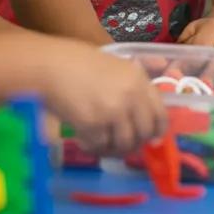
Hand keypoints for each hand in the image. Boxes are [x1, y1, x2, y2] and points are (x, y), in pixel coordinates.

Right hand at [41, 41, 167, 156]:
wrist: (53, 65)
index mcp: (140, 81)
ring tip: (105, 146)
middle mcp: (131, 97)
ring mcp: (112, 112)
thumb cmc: (84, 63)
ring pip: (123, 144)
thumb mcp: (120, 67)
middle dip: (136, 143)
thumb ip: (136, 87)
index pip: (159, 114)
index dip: (158, 131)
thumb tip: (145, 114)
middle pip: (143, 133)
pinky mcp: (91, 125)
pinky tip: (87, 142)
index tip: (154, 140)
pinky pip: (100, 147)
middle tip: (125, 145)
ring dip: (115, 149)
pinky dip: (95, 149)